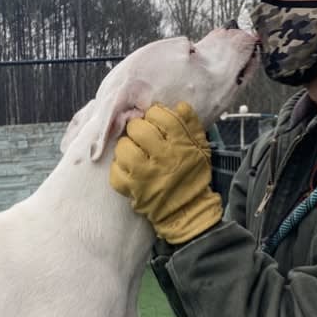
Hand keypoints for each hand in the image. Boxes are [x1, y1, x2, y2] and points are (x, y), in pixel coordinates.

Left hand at [109, 102, 222, 243]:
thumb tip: (177, 105)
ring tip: (133, 152)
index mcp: (181, 144)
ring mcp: (145, 175)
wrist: (188, 210)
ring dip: (126, 147)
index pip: (160, 115)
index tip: (155, 122)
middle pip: (138, 129)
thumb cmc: (193, 175)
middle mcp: (162, 157)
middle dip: (137, 128)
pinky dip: (118, 168)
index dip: (155, 114)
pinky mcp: (132, 190)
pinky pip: (115, 171)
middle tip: (141, 136)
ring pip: (123, 148)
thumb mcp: (200, 146)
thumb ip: (190, 124)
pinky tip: (128, 168)